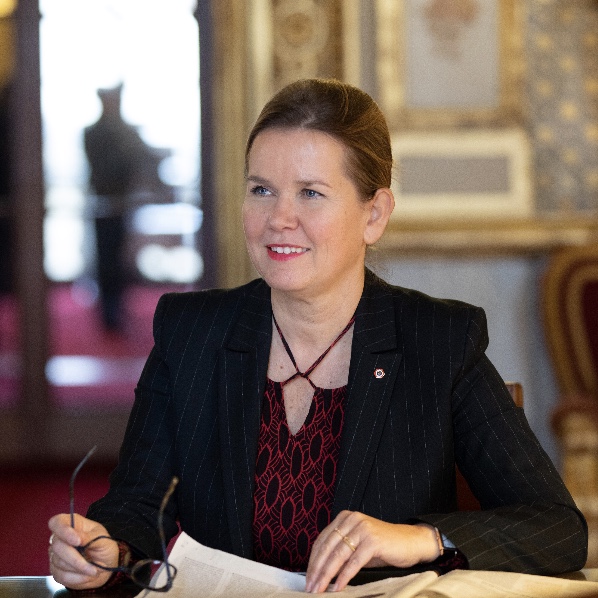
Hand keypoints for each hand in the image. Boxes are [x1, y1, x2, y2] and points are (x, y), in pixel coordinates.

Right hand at [48, 513, 118, 589]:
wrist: (106, 565)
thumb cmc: (104, 547)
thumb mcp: (103, 539)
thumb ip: (89, 538)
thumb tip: (77, 538)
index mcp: (73, 524)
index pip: (57, 522)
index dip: (63, 531)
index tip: (77, 541)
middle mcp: (61, 538)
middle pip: (57, 546)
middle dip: (75, 559)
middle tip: (91, 566)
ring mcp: (56, 555)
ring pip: (59, 563)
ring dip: (79, 569)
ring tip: (94, 570)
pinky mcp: (56, 571)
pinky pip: (61, 576)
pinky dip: (76, 578)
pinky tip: (87, 576)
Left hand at [305, 511, 439, 592]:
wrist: (410, 542)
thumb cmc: (382, 546)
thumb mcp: (357, 544)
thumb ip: (340, 550)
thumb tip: (319, 571)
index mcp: (344, 518)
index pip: (322, 540)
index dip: (313, 561)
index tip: (307, 578)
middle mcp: (351, 519)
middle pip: (327, 547)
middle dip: (317, 570)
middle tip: (310, 588)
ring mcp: (362, 528)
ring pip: (338, 554)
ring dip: (327, 575)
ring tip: (320, 590)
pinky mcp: (373, 540)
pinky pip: (354, 561)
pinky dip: (344, 576)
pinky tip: (338, 588)